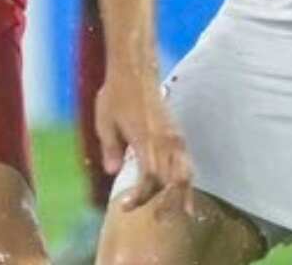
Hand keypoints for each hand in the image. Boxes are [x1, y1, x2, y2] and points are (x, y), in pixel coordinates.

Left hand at [96, 67, 192, 212]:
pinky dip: (186, 179)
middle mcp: (164, 140)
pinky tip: (185, 192)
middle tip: (159, 220)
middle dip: (168, 203)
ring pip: (186, 172)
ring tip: (179, 213)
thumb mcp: (105, 121)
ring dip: (182, 194)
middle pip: (173, 180)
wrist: (135, 70)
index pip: (149, 179)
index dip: (139, 197)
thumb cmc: (116, 94)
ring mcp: (174, 137)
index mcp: (146, 139)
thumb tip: (112, 172)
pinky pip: (187, 162)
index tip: (124, 207)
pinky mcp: (177, 134)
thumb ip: (110, 148)